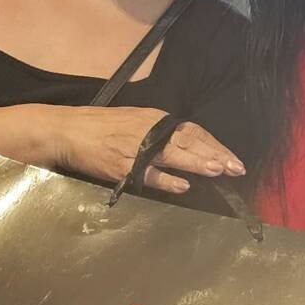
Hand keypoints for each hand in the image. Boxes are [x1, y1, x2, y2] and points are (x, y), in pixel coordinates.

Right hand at [47, 106, 244, 196]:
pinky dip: (167, 180)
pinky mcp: (122, 165)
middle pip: (189, 142)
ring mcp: (136, 148)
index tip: (231, 158)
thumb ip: (159, 134)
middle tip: (237, 168)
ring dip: (198, 163)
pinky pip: (148, 173)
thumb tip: (186, 147)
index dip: (214, 145)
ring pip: (174, 155)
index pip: (192, 131)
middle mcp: (149, 130)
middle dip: (215, 155)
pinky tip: (183, 186)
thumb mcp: (135, 122)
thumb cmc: (101, 127)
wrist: (68, 130)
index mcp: (154, 119)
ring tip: (218, 170)